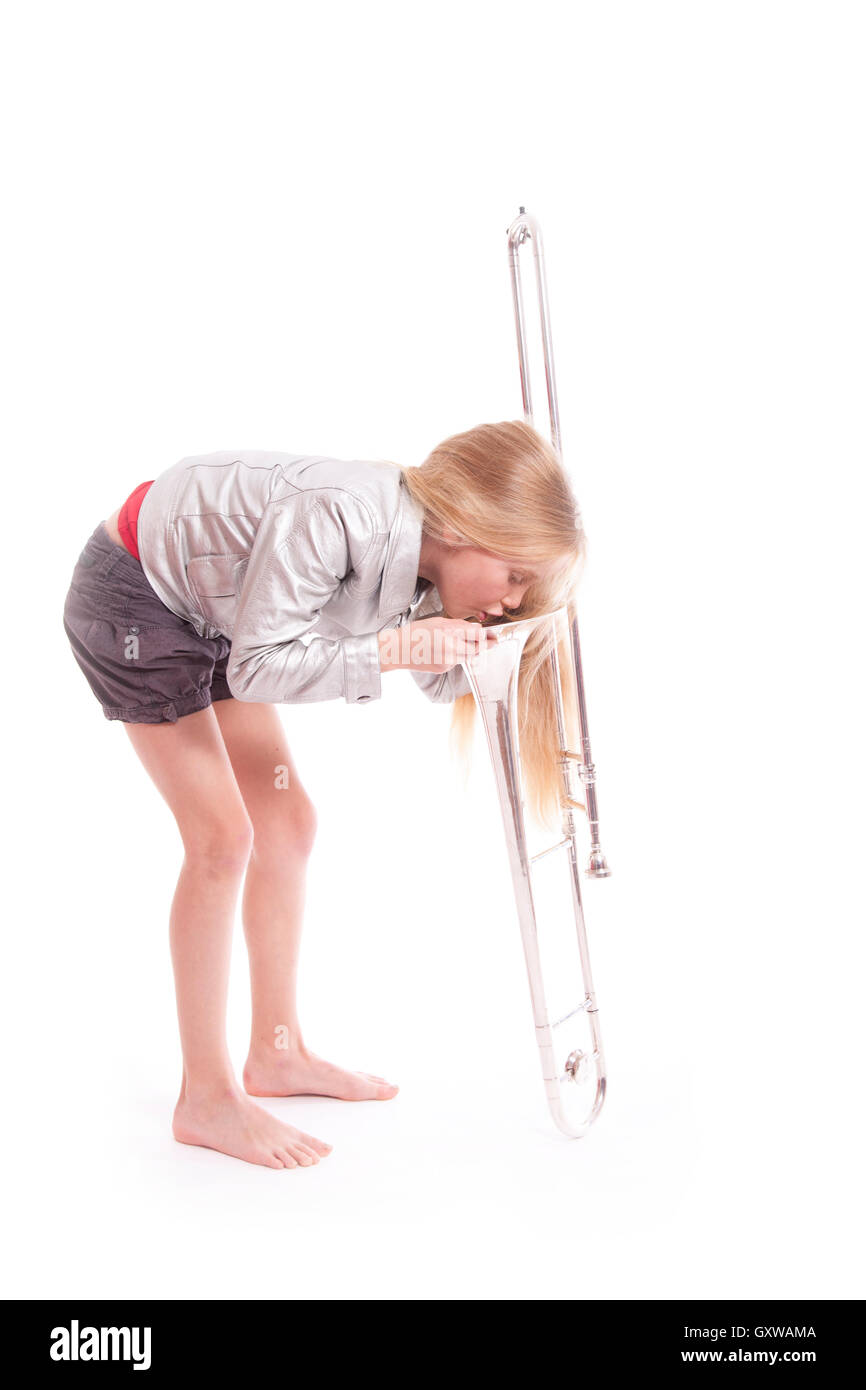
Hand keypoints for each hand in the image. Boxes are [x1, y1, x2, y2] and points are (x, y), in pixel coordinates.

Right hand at [377, 616, 499, 673]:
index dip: (487, 635)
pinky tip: (444, 651)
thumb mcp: (437, 622)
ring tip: (465, 643)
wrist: (398, 650)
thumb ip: (458, 625)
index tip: (493, 635)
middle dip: (485, 645)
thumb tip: (476, 628)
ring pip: (469, 656)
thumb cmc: (416, 632)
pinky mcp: (444, 669)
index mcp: (449, 632)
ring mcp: (448, 660)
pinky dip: (456, 656)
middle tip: (492, 641)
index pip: (478, 634)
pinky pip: (457, 662)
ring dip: (471, 651)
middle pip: (477, 648)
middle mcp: (451, 647)